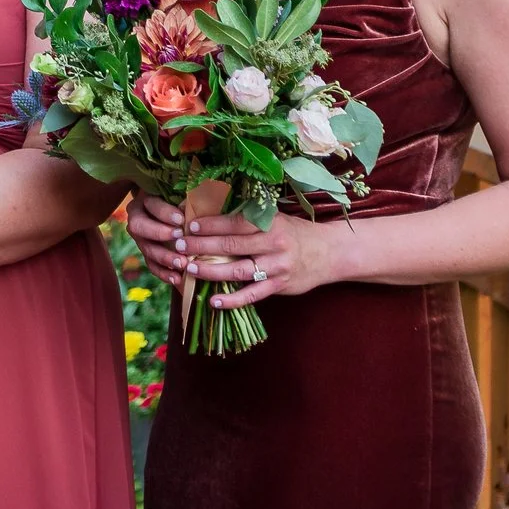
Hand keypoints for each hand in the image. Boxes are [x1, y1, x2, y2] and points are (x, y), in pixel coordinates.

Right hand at [125, 194, 185, 277]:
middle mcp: (137, 219)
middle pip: (140, 227)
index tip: (181, 219)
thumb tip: (193, 206)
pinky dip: (164, 273)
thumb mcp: (181, 196)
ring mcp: (140, 239)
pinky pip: (152, 265)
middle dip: (159, 233)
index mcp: (144, 201)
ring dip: (164, 257)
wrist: (173, 212)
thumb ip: (186, 200)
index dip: (164, 212)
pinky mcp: (148, 254)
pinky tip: (177, 279)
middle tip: (179, 239)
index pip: (151, 205)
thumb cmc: (181, 201)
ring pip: (146, 249)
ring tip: (182, 263)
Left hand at [134, 195, 337, 310]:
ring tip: (189, 270)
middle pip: (232, 245)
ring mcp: (277, 267)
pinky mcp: (280, 287)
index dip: (209, 224)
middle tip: (179, 246)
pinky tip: (213, 302)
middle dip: (202, 246)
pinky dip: (233, 300)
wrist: (329, 253)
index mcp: (269, 223)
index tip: (187, 225)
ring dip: (211, 271)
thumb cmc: (292, 231)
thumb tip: (206, 206)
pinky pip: (253, 295)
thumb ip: (245, 215)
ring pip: (239, 271)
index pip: (234, 222)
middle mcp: (273, 244)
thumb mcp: (273, 217)